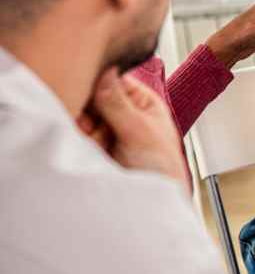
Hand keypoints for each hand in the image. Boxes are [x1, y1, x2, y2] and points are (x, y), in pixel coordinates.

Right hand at [80, 68, 188, 189]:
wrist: (151, 202)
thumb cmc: (161, 167)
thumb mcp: (140, 131)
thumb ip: (117, 103)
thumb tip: (105, 71)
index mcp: (141, 101)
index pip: (113, 79)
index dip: (98, 83)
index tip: (89, 91)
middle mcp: (122, 112)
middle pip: (92, 97)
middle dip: (89, 111)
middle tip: (94, 125)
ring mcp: (105, 129)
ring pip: (81, 116)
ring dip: (85, 128)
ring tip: (100, 144)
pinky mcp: (92, 145)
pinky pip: (75, 134)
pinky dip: (79, 140)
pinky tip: (91, 150)